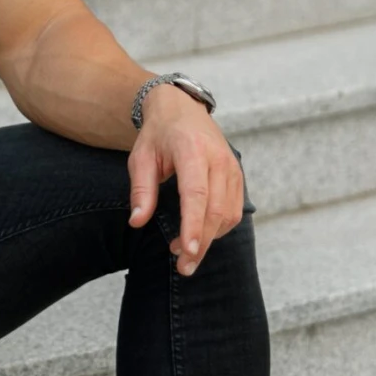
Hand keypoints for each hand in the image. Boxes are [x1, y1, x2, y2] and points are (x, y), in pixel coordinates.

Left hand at [127, 86, 242, 274]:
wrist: (182, 109)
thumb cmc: (158, 135)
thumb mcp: (140, 158)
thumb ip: (140, 190)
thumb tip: (137, 222)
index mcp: (191, 150)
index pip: (196, 194)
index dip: (193, 226)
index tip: (187, 251)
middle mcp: (218, 159)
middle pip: (215, 210)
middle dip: (201, 243)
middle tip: (183, 267)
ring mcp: (232, 167)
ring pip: (229, 214)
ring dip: (210, 239)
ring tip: (185, 252)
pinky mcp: (238, 175)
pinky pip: (235, 210)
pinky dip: (220, 228)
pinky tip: (201, 235)